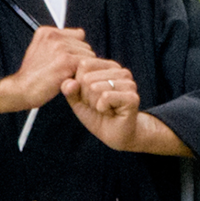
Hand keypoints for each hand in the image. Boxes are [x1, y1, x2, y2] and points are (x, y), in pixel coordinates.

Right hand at [0, 24, 95, 113]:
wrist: (20, 89)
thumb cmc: (31, 75)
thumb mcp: (39, 50)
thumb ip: (59, 42)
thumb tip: (80, 34)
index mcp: (47, 32)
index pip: (78, 35)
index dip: (75, 51)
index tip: (65, 61)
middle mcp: (54, 36)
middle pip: (85, 46)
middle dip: (79, 59)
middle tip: (64, 70)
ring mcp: (60, 47)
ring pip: (88, 56)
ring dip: (81, 68)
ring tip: (65, 75)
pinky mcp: (66, 60)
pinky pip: (86, 66)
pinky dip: (81, 75)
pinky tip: (68, 79)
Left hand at [63, 58, 194, 156]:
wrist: (121, 135)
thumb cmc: (102, 118)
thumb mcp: (80, 104)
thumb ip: (71, 91)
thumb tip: (67, 81)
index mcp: (106, 68)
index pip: (82, 65)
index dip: (79, 84)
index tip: (88, 97)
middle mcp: (119, 72)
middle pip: (86, 75)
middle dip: (86, 95)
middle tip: (98, 106)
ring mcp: (128, 83)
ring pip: (95, 85)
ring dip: (95, 102)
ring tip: (105, 110)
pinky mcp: (133, 96)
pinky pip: (106, 97)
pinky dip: (103, 108)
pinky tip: (110, 112)